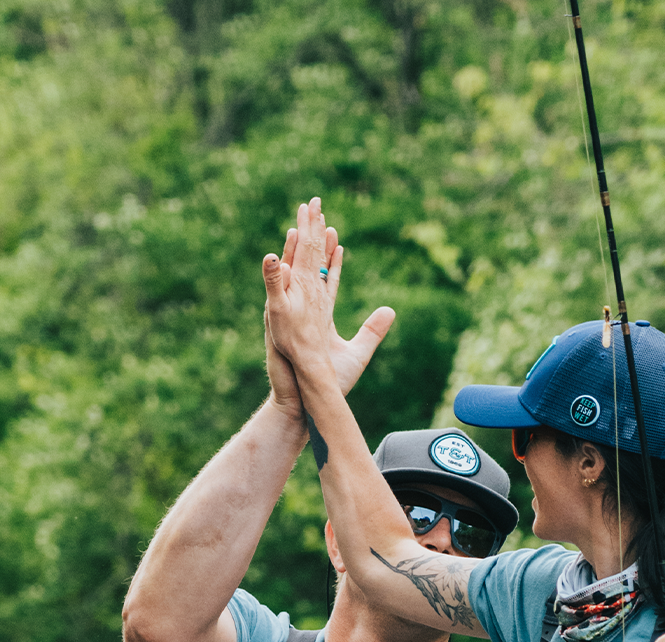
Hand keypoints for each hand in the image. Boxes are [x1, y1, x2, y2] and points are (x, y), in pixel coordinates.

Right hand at [262, 197, 393, 399]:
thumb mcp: (357, 353)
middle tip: (313, 213)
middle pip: (305, 269)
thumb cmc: (330, 384)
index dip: (330, 257)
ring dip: (290, 252)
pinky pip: (275, 297)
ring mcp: (285, 319)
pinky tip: (279, 258)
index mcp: (318, 316)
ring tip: (295, 226)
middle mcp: (300, 312)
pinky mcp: (274, 328)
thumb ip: (372, 331)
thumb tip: (390, 310)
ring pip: (287, 277)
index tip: (335, 235)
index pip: (325, 279)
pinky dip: (276, 278)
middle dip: (309, 242)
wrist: (307, 404)